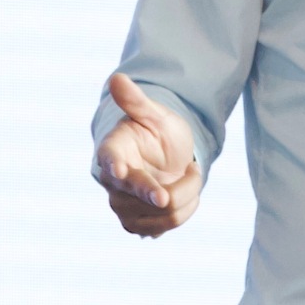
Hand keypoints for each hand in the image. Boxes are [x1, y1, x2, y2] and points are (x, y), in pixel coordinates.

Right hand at [94, 72, 205, 237]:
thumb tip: (117, 78)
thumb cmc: (157, 132)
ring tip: (189, 175)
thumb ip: (136, 102)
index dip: (115, 165)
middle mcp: (112, 182)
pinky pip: (167, 226)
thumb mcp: (154, 114)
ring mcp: (122, 206)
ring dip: (188, 194)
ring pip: (164, 212)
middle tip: (194, 170)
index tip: (120, 171)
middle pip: (145, 192)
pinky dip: (185, 210)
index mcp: (112, 150)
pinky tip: (185, 195)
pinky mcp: (136, 225)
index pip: (110, 159)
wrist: (166, 160)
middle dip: (175, 187)